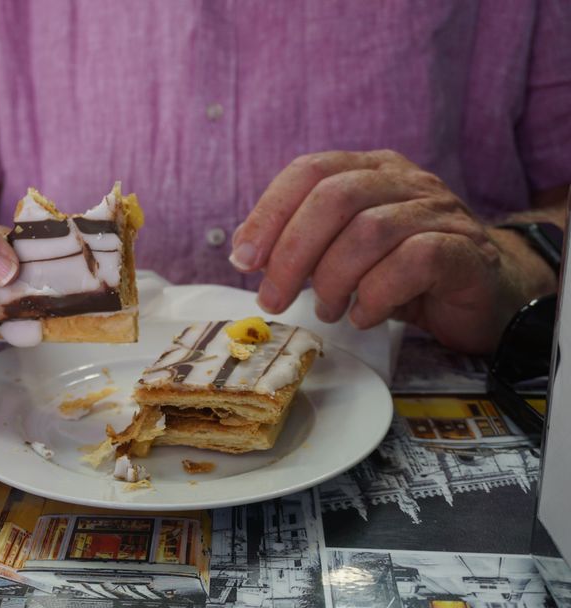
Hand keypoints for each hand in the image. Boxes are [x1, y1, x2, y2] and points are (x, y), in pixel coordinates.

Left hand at [229, 150, 548, 353]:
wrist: (484, 293)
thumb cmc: (404, 273)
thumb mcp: (343, 251)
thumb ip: (302, 243)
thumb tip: (244, 254)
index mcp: (370, 171)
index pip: (310, 171)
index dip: (269, 213)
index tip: (244, 260)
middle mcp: (405, 181)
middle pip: (334, 198)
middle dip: (291, 254)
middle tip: (274, 298)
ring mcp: (439, 212)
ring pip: (370, 231)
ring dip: (333, 280)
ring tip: (327, 310)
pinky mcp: (465, 250)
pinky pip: (413, 261)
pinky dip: (376, 295)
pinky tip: (364, 315)